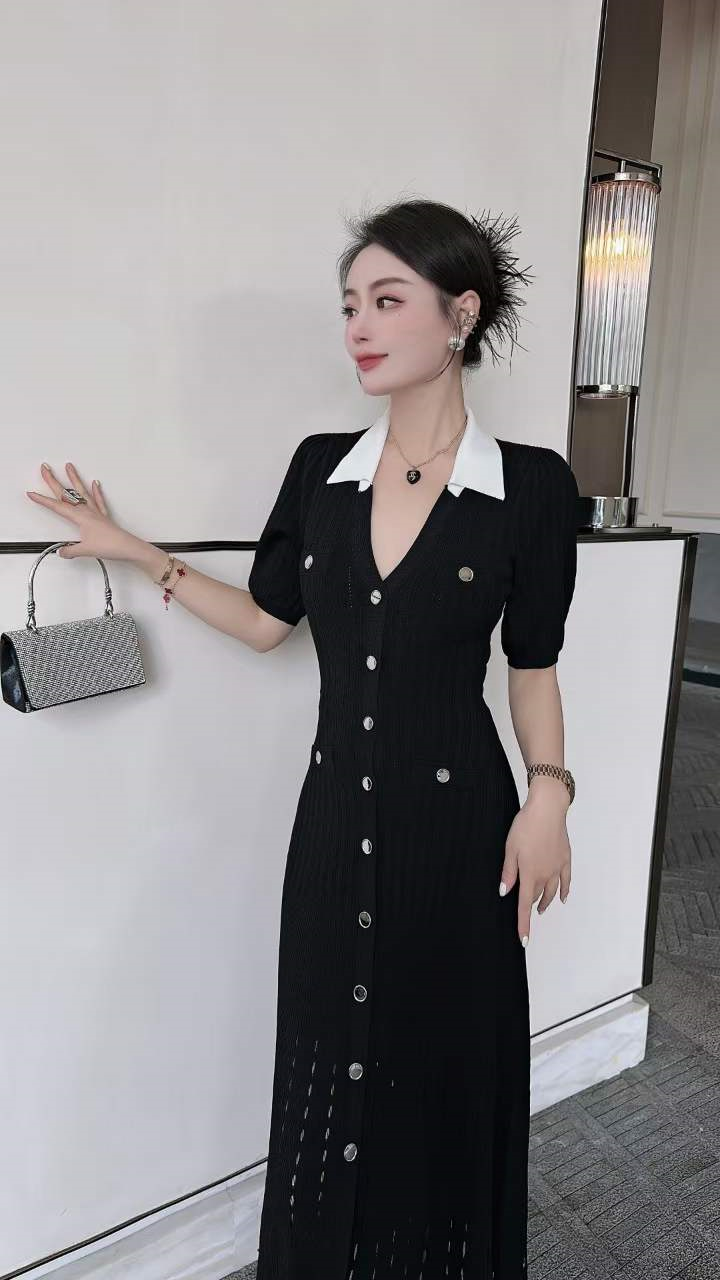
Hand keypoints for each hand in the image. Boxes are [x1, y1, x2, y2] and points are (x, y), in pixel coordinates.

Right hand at [26, 462, 134, 560]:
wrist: (128, 547)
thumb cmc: (110, 546)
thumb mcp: (85, 550)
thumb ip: (70, 550)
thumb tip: (62, 551)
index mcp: (80, 517)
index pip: (56, 506)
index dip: (42, 500)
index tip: (32, 493)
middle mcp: (87, 511)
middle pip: (66, 493)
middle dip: (53, 480)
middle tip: (45, 468)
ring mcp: (96, 512)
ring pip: (82, 491)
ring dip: (74, 478)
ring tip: (69, 466)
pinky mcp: (104, 517)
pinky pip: (98, 500)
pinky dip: (96, 491)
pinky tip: (95, 483)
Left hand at [499, 790, 571, 946]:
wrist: (548, 809)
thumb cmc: (526, 826)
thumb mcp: (510, 849)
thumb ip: (508, 872)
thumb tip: (505, 892)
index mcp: (529, 874)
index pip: (524, 906)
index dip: (523, 924)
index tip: (524, 940)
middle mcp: (546, 874)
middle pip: (537, 898)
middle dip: (530, 906)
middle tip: (523, 911)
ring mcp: (558, 867)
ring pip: (552, 892)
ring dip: (545, 902)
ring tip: (541, 909)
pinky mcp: (565, 859)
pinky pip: (566, 881)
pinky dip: (564, 891)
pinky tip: (563, 897)